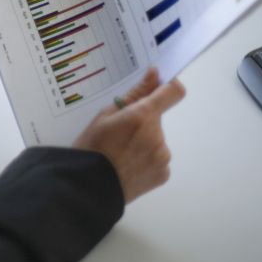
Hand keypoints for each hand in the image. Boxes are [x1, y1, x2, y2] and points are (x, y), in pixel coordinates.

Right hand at [72, 68, 184, 202]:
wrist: (88, 187)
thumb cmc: (91, 147)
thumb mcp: (105, 115)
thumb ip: (135, 94)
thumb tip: (155, 74)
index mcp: (142, 116)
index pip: (173, 92)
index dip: (167, 87)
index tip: (155, 89)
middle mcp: (158, 135)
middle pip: (156, 119)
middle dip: (142, 121)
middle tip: (118, 133)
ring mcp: (162, 157)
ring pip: (156, 139)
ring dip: (143, 141)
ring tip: (119, 152)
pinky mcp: (163, 174)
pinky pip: (157, 158)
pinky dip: (145, 159)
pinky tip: (126, 165)